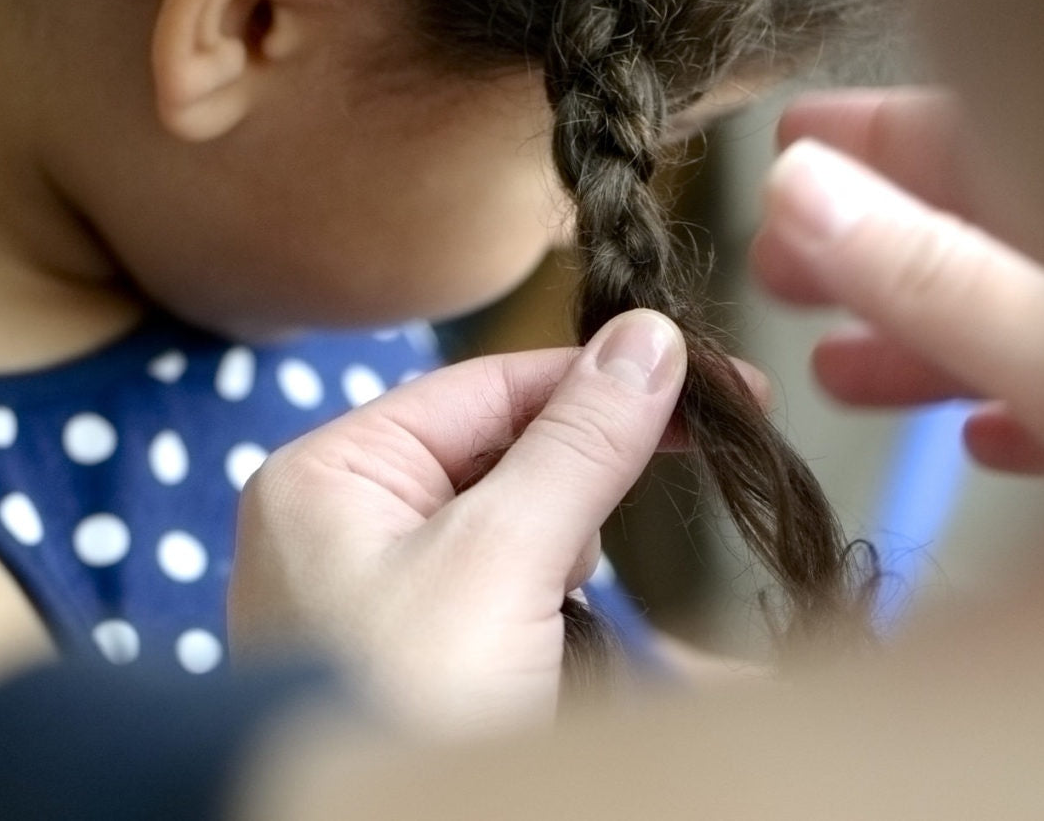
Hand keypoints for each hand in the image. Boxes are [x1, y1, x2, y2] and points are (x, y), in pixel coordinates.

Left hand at [228, 310, 685, 734]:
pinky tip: (558, 631)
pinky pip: (506, 580)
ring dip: (568, 541)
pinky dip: (551, 594)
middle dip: (587, 467)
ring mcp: (381, 583)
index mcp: (333, 471)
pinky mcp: (421, 641)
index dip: (602, 374)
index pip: (490, 385)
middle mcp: (346, 516)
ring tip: (568, 598)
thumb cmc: (406, 706)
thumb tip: (650, 337)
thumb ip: (577, 442)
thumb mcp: (501, 560)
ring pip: (513, 515)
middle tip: (698, 449)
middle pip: (502, 444)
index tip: (709, 377)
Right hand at [752, 87, 1043, 475]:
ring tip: (830, 367)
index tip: (789, 140)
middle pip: (988, 234)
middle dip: (869, 253)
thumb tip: (799, 194)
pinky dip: (1021, 408)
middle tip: (772, 264)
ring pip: (1030, 323)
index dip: (875, 138)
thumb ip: (937, 278)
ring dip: (925, 346)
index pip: (979, 140)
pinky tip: (977, 439)